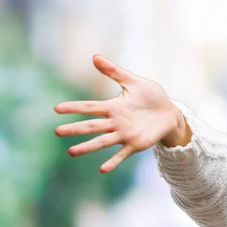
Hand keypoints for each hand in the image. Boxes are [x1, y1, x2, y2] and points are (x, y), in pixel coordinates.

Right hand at [55, 55, 186, 172]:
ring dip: (87, 147)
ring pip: (102, 142)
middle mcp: (116, 122)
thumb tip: (95, 57)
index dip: (74, 107)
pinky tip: (102, 169)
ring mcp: (124, 135)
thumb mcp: (134, 82)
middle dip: (75, 129)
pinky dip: (113, 162)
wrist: (169, 112)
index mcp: (113, 107)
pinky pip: (122, 154)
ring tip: (71, 152)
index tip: (56, 108)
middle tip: (58, 131)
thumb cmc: (151, 96)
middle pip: (92, 126)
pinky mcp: (136, 145)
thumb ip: (115, 72)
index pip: (90, 107)